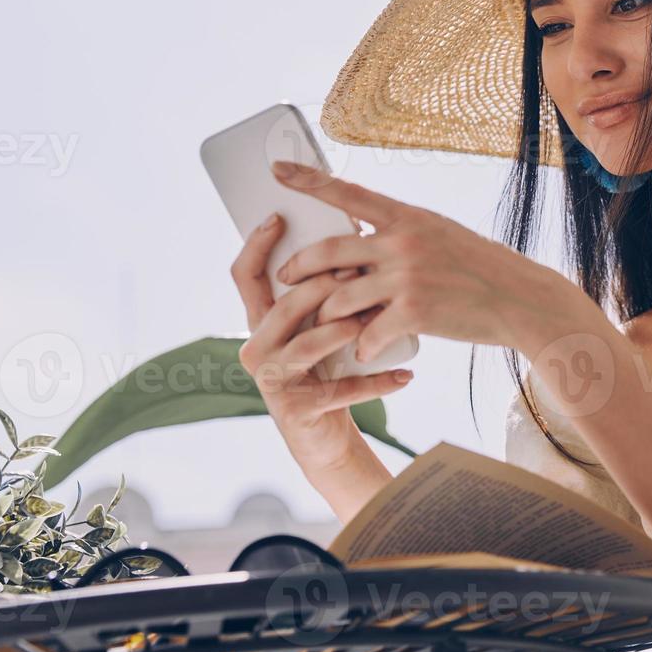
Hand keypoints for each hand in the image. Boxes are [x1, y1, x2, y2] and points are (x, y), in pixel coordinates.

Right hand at [229, 212, 413, 472]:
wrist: (325, 434)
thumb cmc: (327, 367)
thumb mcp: (318, 325)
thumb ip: (322, 290)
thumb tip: (354, 233)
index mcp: (261, 321)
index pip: (246, 276)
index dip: (257, 245)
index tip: (279, 216)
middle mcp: (257, 348)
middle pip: (285, 306)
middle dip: (323, 286)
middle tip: (358, 273)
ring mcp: (273, 381)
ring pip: (308, 344)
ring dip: (345, 329)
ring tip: (376, 320)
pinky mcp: (297, 410)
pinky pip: (341, 391)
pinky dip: (377, 383)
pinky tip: (405, 376)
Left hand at [268, 160, 591, 362]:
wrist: (519, 299)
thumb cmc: (480, 269)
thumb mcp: (441, 236)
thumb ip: (400, 237)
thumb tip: (358, 246)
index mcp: (408, 217)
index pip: (348, 193)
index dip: (308, 180)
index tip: (277, 168)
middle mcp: (403, 242)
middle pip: (329, 251)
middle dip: (300, 268)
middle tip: (286, 278)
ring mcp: (407, 277)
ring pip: (339, 297)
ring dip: (327, 317)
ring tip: (326, 326)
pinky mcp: (413, 313)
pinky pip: (367, 333)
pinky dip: (361, 347)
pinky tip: (363, 353)